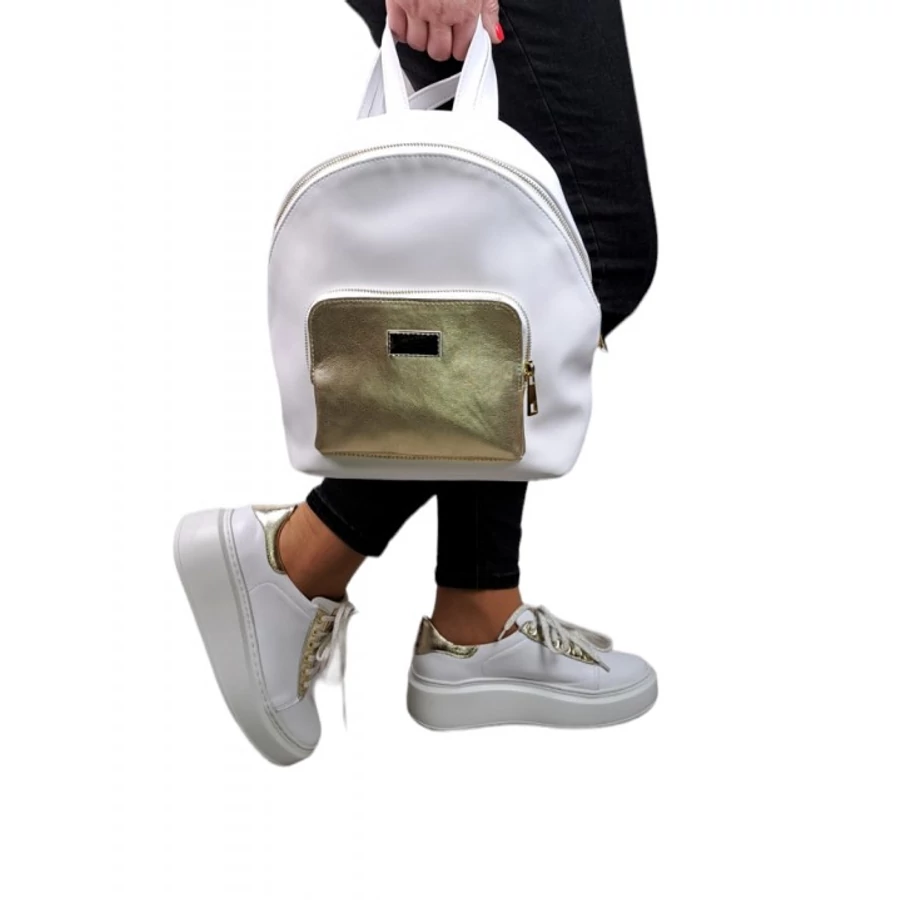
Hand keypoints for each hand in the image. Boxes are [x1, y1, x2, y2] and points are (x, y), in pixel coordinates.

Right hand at [386, 0, 502, 61]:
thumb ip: (489, 10)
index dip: (460, 47)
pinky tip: (408, 22)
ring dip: (421, 39)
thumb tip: (495, 37)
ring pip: (417, 45)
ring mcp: (417, 8)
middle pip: (438, 52)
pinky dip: (401, 30)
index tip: (458, 42)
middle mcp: (440, 13)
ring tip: (424, 26)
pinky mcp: (397, 1)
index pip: (462, 49)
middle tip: (441, 36)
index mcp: (464, 9)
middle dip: (440, 47)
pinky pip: (397, 30)